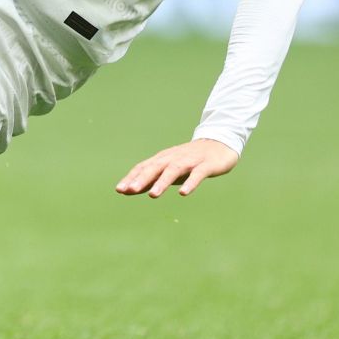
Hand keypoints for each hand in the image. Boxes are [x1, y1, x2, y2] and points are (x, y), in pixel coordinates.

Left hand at [115, 138, 238, 198]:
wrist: (219, 144)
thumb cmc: (190, 160)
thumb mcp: (168, 170)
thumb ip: (151, 180)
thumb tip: (128, 190)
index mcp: (163, 159)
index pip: (144, 168)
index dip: (132, 178)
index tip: (119, 190)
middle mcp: (174, 158)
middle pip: (155, 168)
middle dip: (142, 179)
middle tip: (130, 190)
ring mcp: (190, 161)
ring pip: (173, 170)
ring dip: (162, 182)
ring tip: (153, 195)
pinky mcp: (206, 165)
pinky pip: (197, 174)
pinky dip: (190, 183)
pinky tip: (183, 193)